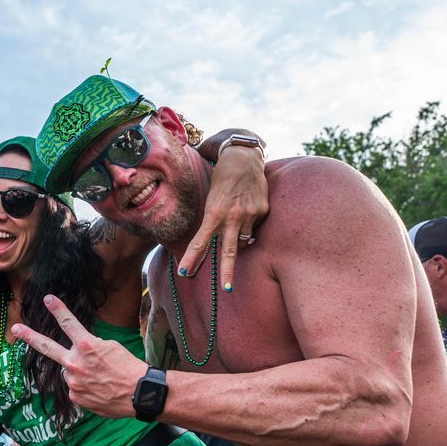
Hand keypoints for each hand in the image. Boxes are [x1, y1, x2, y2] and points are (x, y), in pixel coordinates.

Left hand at [8, 296, 149, 419]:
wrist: (139, 393)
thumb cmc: (128, 367)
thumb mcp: (110, 347)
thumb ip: (88, 347)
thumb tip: (77, 352)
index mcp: (86, 346)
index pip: (68, 323)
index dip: (57, 309)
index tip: (47, 298)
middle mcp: (75, 363)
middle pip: (47, 347)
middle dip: (29, 336)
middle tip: (15, 328)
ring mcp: (73, 382)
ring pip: (69, 372)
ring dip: (80, 372)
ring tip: (100, 378)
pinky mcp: (75, 397)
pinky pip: (75, 388)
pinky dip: (85, 388)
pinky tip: (99, 389)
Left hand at [181, 140, 267, 290]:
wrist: (244, 156)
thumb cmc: (222, 177)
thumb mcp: (210, 197)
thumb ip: (212, 219)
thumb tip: (215, 240)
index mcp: (214, 212)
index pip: (201, 240)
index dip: (192, 257)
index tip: (184, 272)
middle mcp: (232, 216)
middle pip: (228, 251)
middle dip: (227, 272)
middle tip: (226, 289)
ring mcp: (250, 214)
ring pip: (244, 239)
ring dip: (238, 238)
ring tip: (236, 218)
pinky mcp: (263, 210)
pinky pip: (255, 225)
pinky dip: (250, 222)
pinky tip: (248, 206)